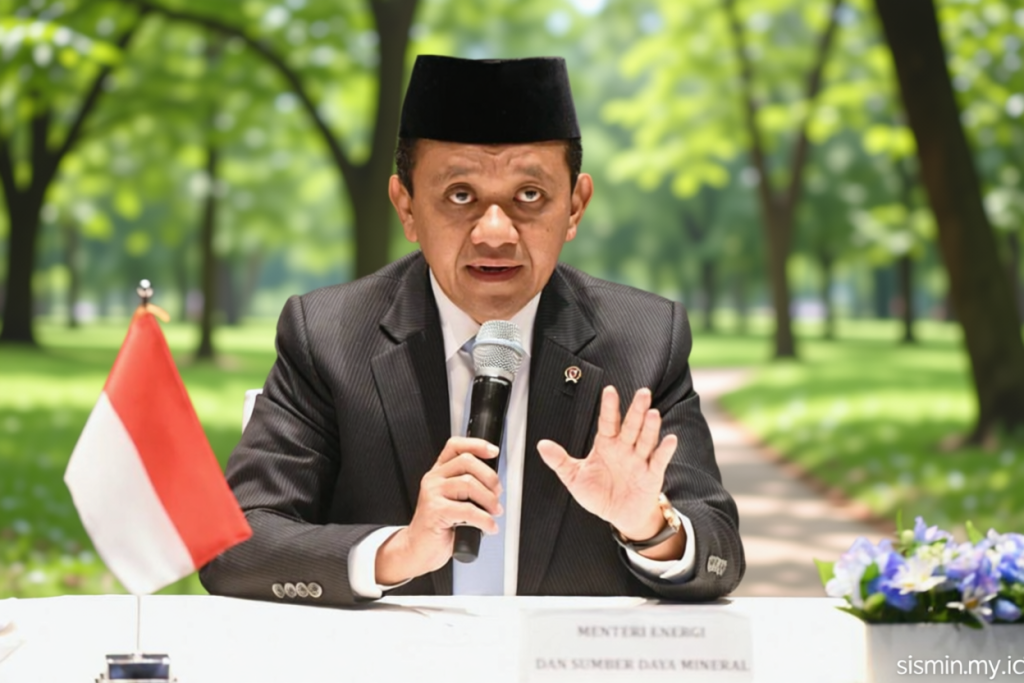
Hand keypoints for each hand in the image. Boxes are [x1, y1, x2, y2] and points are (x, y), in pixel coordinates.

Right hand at [375, 437, 502, 584]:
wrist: (418, 549)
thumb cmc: (438, 526)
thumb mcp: (453, 500)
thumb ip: (468, 487)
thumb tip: (495, 483)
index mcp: (439, 472)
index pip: (455, 446)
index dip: (477, 445)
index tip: (493, 451)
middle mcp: (434, 479)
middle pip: (467, 461)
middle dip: (490, 477)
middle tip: (497, 494)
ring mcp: (432, 493)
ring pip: (469, 483)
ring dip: (489, 499)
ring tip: (493, 512)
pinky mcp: (435, 511)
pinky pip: (468, 510)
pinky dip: (485, 520)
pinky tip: (489, 527)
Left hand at [537, 386, 677, 541]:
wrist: (620, 516)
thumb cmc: (599, 494)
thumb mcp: (574, 477)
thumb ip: (559, 461)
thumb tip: (542, 445)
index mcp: (606, 445)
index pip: (608, 422)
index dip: (609, 406)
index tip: (609, 390)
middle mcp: (625, 448)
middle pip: (631, 426)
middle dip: (636, 410)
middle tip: (642, 393)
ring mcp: (640, 460)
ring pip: (646, 440)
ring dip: (650, 427)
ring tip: (653, 413)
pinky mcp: (652, 475)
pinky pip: (658, 461)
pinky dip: (664, 451)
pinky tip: (669, 440)